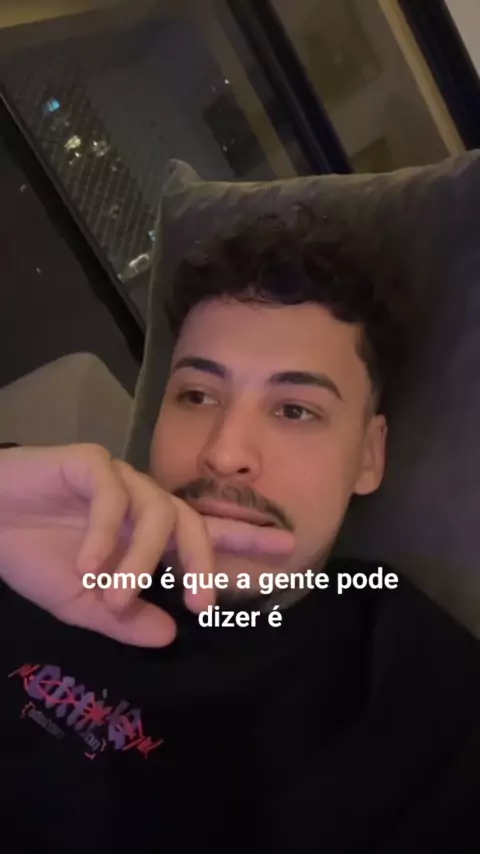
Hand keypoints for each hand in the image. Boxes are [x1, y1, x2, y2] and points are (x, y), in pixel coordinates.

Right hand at [0, 444, 293, 645]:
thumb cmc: (32, 556)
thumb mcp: (83, 605)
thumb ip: (126, 621)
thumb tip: (170, 637)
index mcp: (145, 533)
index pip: (204, 537)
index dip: (245, 544)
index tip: (287, 555)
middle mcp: (141, 501)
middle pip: (191, 522)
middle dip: (206, 559)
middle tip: (204, 601)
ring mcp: (118, 478)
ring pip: (155, 511)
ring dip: (138, 561)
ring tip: (115, 598)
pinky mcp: (88, 462)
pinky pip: (111, 496)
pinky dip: (102, 534)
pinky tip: (86, 564)